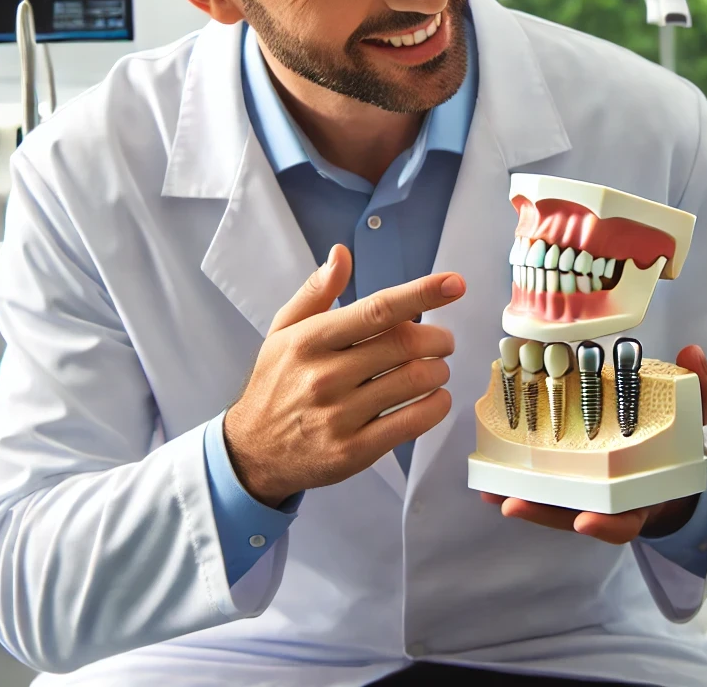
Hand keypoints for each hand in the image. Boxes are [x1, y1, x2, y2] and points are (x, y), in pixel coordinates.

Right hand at [224, 245, 465, 506]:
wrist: (253, 452)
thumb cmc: (276, 385)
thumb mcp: (283, 332)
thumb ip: (316, 292)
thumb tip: (340, 254)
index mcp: (310, 340)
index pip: (376, 309)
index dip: (421, 293)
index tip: (454, 283)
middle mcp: (324, 376)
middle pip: (405, 345)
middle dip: (438, 338)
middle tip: (442, 341)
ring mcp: (339, 416)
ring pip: (415, 381)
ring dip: (439, 370)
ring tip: (434, 369)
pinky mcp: (354, 451)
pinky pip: (413, 423)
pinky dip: (436, 405)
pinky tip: (433, 398)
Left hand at [482, 344, 706, 542]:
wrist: (665, 463)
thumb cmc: (675, 444)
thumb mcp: (695, 420)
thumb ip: (699, 391)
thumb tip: (694, 354)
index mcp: (643, 498)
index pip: (625, 521)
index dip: (606, 524)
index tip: (585, 521)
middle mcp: (610, 504)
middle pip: (575, 516)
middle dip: (545, 512)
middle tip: (515, 504)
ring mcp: (586, 496)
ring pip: (552, 504)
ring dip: (521, 497)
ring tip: (493, 489)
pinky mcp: (566, 482)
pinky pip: (541, 486)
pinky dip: (516, 482)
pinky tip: (489, 476)